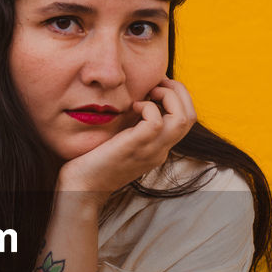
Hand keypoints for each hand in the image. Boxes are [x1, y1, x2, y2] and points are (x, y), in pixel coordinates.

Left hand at [56, 77, 196, 202]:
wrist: (81, 188)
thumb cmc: (94, 161)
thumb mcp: (122, 140)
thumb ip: (133, 124)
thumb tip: (137, 97)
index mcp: (159, 148)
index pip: (186, 119)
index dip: (177, 96)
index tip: (156, 85)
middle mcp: (160, 150)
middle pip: (190, 117)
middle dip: (179, 91)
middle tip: (157, 82)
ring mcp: (150, 150)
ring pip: (182, 118)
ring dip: (168, 96)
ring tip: (149, 92)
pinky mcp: (134, 148)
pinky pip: (155, 121)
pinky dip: (148, 106)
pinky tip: (132, 105)